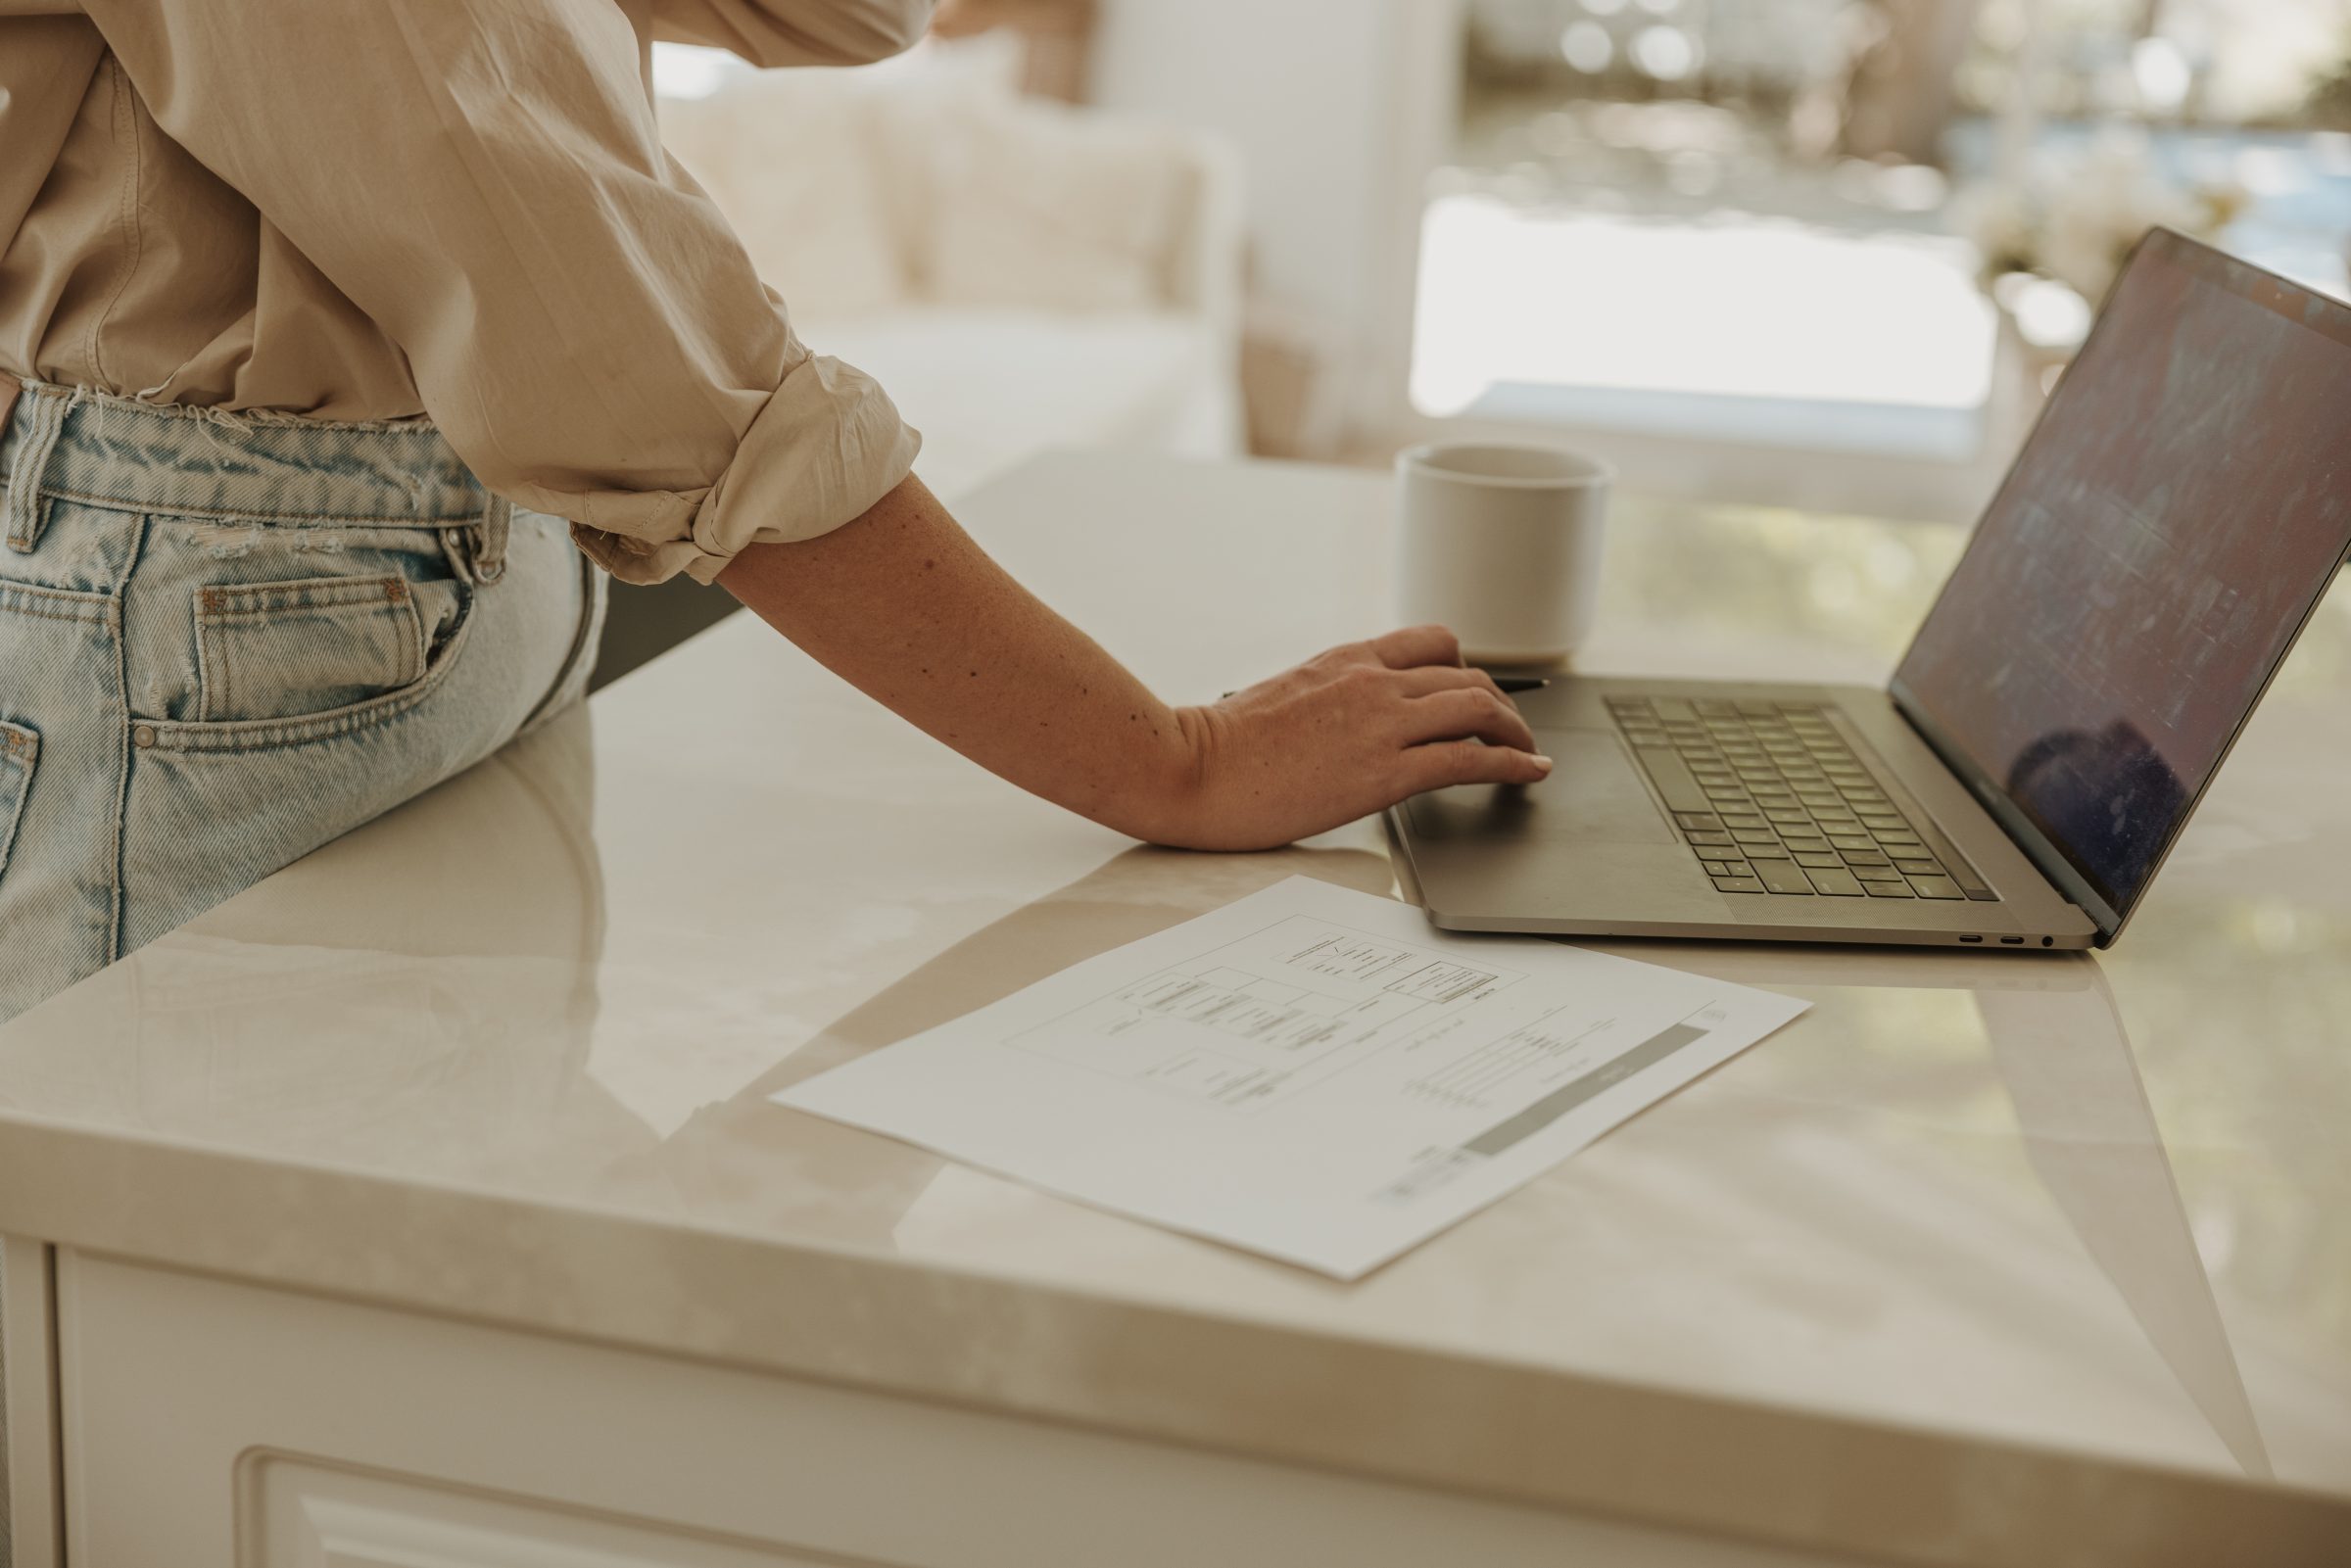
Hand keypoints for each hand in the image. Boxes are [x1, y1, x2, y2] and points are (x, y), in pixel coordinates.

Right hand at [1150, 626, 1552, 850]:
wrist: (1191, 770)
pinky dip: (1511, 764)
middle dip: (1500, 705)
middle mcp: (1372, 681)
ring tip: (1527, 754)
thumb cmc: (1222, 746)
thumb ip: (1330, 696)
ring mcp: (1380, 724)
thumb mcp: (1285, 696)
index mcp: (1346, 660)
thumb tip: (1348, 720)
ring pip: (1478, 708)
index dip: (1467, 670)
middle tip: (1511, 731)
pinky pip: (1469, 759)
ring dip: (1515, 732)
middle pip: (1466, 675)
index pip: (1432, 644)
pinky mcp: (1384, 772)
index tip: (1476, 696)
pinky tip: (1528, 775)